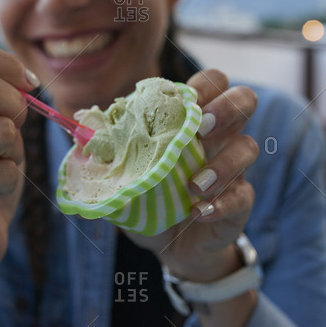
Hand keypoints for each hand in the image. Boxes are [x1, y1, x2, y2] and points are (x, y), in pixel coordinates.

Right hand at [0, 39, 36, 276]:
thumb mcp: (0, 129)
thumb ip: (2, 100)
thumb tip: (21, 78)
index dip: (6, 62)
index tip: (27, 86)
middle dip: (16, 106)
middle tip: (14, 131)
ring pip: (1, 131)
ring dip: (14, 152)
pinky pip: (3, 171)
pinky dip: (10, 181)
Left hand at [127, 70, 258, 281]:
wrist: (169, 245)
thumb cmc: (148, 198)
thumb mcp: (126, 172)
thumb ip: (109, 150)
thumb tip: (77, 131)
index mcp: (191, 121)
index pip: (212, 81)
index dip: (206, 84)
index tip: (186, 101)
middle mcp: (219, 137)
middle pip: (245, 100)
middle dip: (228, 108)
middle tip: (203, 129)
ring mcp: (233, 169)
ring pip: (248, 147)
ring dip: (222, 164)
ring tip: (194, 185)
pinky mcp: (239, 202)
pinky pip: (243, 196)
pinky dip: (221, 203)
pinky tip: (197, 212)